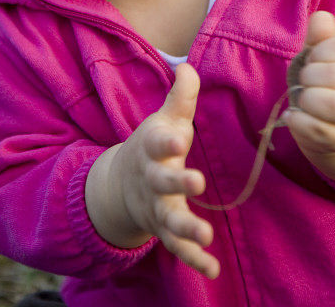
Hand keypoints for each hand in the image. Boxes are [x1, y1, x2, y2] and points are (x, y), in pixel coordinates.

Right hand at [112, 63, 219, 277]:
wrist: (122, 184)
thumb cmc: (154, 145)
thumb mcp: (165, 119)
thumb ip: (181, 97)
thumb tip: (189, 67)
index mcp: (153, 148)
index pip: (158, 142)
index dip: (168, 140)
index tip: (181, 137)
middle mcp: (152, 179)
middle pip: (162, 182)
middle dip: (177, 182)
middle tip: (196, 181)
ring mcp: (156, 207)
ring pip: (169, 219)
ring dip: (186, 228)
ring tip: (206, 236)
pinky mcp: (165, 231)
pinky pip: (178, 248)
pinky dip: (193, 259)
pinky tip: (212, 268)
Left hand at [284, 11, 334, 179]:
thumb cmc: (322, 82)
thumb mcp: (319, 56)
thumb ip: (319, 37)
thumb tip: (321, 16)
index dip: (321, 51)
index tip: (313, 59)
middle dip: (311, 76)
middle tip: (305, 80)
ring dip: (308, 99)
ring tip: (302, 98)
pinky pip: (319, 130)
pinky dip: (298, 121)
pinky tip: (293, 116)